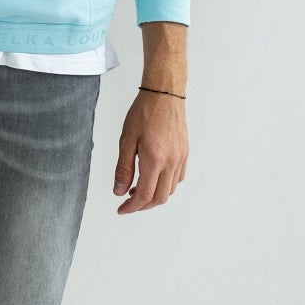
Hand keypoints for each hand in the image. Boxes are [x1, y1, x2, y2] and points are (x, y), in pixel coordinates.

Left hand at [113, 90, 188, 214]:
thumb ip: (123, 168)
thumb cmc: (143, 113)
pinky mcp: (185, 153)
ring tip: (137, 189)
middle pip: (159, 197)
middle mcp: (171, 162)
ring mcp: (181, 158)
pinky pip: (178, 178)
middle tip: (128, 203)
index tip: (122, 210)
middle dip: (143, 205)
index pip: (144, 194)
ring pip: (170, 190)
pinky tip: (153, 178)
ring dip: (154, 196)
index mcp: (154, 159)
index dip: (132, 207)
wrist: (164, 95)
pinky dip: (165, 185)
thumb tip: (119, 191)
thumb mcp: (126, 140)